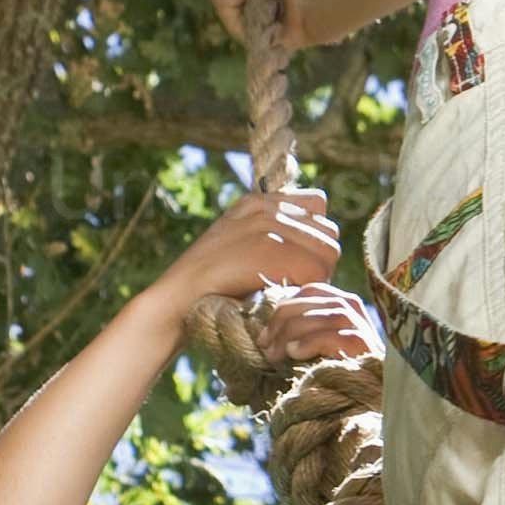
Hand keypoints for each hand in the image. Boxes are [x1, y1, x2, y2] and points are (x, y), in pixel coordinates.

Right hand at [160, 180, 344, 322]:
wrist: (175, 302)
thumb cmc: (209, 287)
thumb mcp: (239, 248)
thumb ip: (272, 235)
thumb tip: (321, 238)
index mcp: (257, 202)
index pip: (318, 205)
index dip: (314, 239)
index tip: (297, 264)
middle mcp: (265, 207)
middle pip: (329, 231)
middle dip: (320, 261)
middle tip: (296, 285)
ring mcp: (266, 226)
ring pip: (328, 252)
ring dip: (317, 278)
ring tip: (290, 293)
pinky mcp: (269, 250)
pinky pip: (315, 271)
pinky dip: (306, 290)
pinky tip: (284, 300)